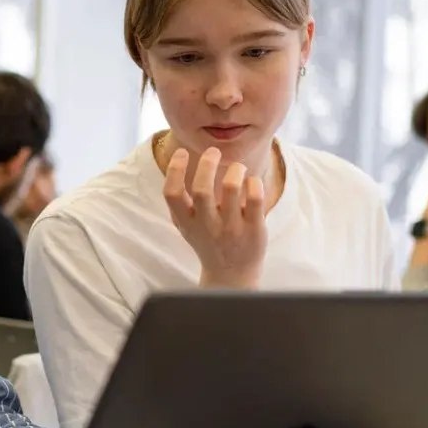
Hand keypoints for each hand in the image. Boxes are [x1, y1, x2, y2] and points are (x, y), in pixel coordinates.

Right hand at [163, 147, 266, 288]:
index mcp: (187, 222)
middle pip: (202, 189)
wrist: (231, 275)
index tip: (182, 152)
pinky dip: (254, 182)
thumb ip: (180, 203)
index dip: (174, 170)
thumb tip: (176, 163)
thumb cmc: (208, 241)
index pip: (172, 194)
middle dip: (207, 164)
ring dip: (235, 170)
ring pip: (231, 189)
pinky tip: (252, 181)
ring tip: (237, 167)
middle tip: (213, 152)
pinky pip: (255, 199)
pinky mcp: (254, 229)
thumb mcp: (187, 227)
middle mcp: (207, 225)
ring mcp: (232, 228)